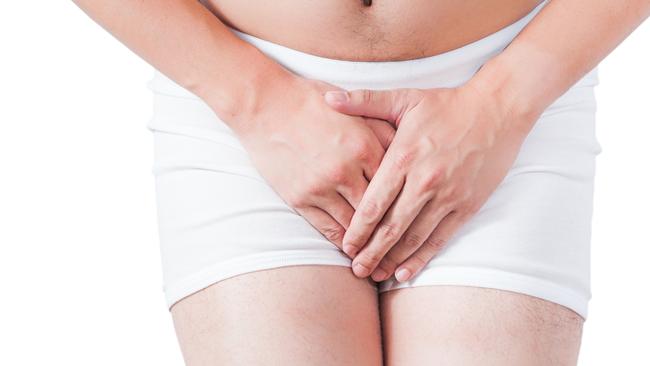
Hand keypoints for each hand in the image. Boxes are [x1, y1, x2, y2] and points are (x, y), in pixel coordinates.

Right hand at [235, 72, 395, 249]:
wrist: (265, 105)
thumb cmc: (312, 103)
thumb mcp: (355, 110)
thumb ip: (385, 132)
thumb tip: (410, 153)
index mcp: (364, 147)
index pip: (397, 187)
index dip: (409, 206)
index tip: (419, 220)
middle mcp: (346, 171)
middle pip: (378, 213)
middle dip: (393, 233)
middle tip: (406, 248)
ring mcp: (321, 188)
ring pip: (353, 226)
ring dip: (368, 244)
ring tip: (381, 256)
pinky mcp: (299, 199)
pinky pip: (327, 228)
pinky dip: (342, 241)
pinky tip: (352, 247)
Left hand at [323, 84, 534, 280]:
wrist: (499, 108)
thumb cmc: (447, 104)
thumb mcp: (404, 98)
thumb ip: (363, 102)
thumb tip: (328, 98)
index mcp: (404, 157)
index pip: (373, 203)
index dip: (357, 229)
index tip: (344, 245)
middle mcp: (424, 181)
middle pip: (390, 227)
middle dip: (370, 252)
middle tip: (355, 269)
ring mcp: (448, 195)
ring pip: (413, 237)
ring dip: (392, 259)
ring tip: (375, 275)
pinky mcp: (467, 205)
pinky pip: (440, 238)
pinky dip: (422, 257)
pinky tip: (406, 271)